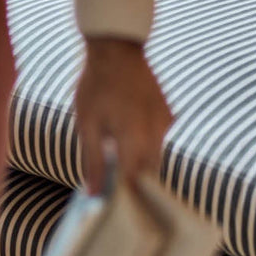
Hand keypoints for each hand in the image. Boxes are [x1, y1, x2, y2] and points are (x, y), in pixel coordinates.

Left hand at [74, 36, 172, 193]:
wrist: (117, 49)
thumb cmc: (97, 85)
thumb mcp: (87, 125)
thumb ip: (92, 161)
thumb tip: (94, 193)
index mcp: (134, 139)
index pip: (134, 183)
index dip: (123, 197)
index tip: (111, 206)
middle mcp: (156, 134)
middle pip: (148, 174)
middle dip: (134, 184)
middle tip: (113, 190)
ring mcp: (165, 123)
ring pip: (156, 158)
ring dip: (140, 166)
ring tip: (119, 167)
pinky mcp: (168, 114)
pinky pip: (160, 141)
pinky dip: (146, 148)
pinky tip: (128, 142)